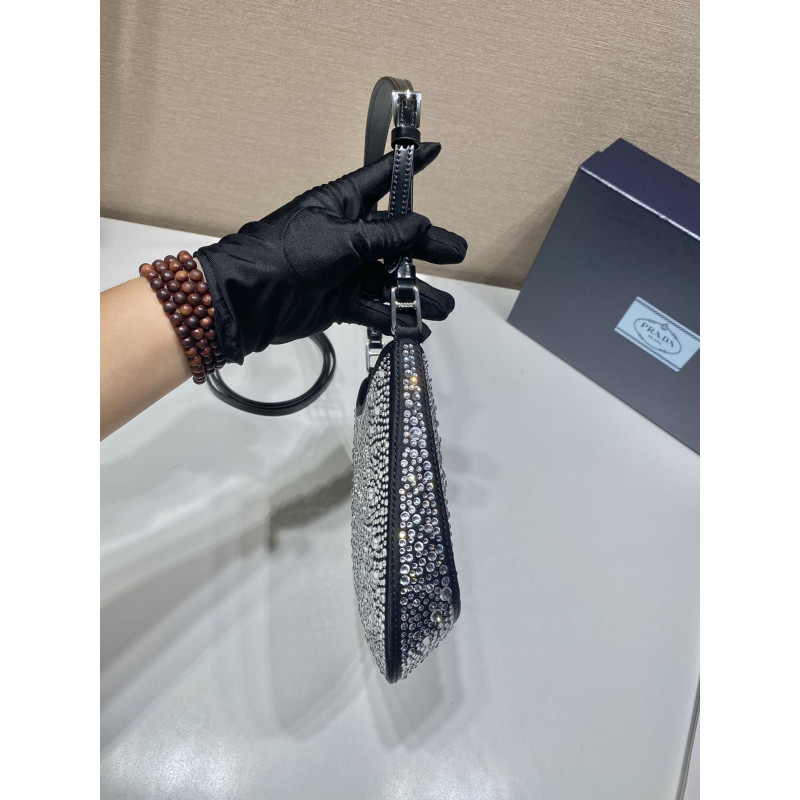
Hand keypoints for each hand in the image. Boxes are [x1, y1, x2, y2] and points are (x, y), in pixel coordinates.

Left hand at [195, 142, 466, 363]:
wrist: (248, 299)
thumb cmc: (289, 253)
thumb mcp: (343, 238)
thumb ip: (385, 236)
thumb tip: (422, 225)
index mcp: (342, 204)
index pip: (381, 178)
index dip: (408, 166)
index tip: (435, 151)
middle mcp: (347, 235)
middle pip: (396, 237)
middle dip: (427, 246)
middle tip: (458, 254)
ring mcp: (344, 270)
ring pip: (388, 279)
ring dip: (415, 293)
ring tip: (442, 308)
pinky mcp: (339, 302)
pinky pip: (374, 309)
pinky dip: (394, 318)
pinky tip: (417, 328)